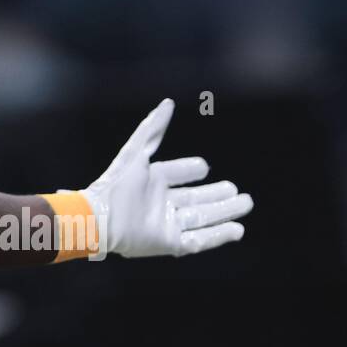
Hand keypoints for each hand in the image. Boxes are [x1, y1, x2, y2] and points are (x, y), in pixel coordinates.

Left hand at [77, 99, 253, 259]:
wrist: (101, 218)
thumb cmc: (116, 185)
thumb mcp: (136, 152)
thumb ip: (152, 129)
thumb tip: (168, 102)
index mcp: (152, 182)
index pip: (178, 174)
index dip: (192, 170)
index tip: (205, 167)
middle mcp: (161, 203)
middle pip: (196, 199)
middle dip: (218, 196)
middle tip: (239, 191)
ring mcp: (166, 224)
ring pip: (203, 218)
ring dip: (225, 213)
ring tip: (245, 204)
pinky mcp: (170, 244)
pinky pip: (200, 240)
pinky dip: (219, 236)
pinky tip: (237, 229)